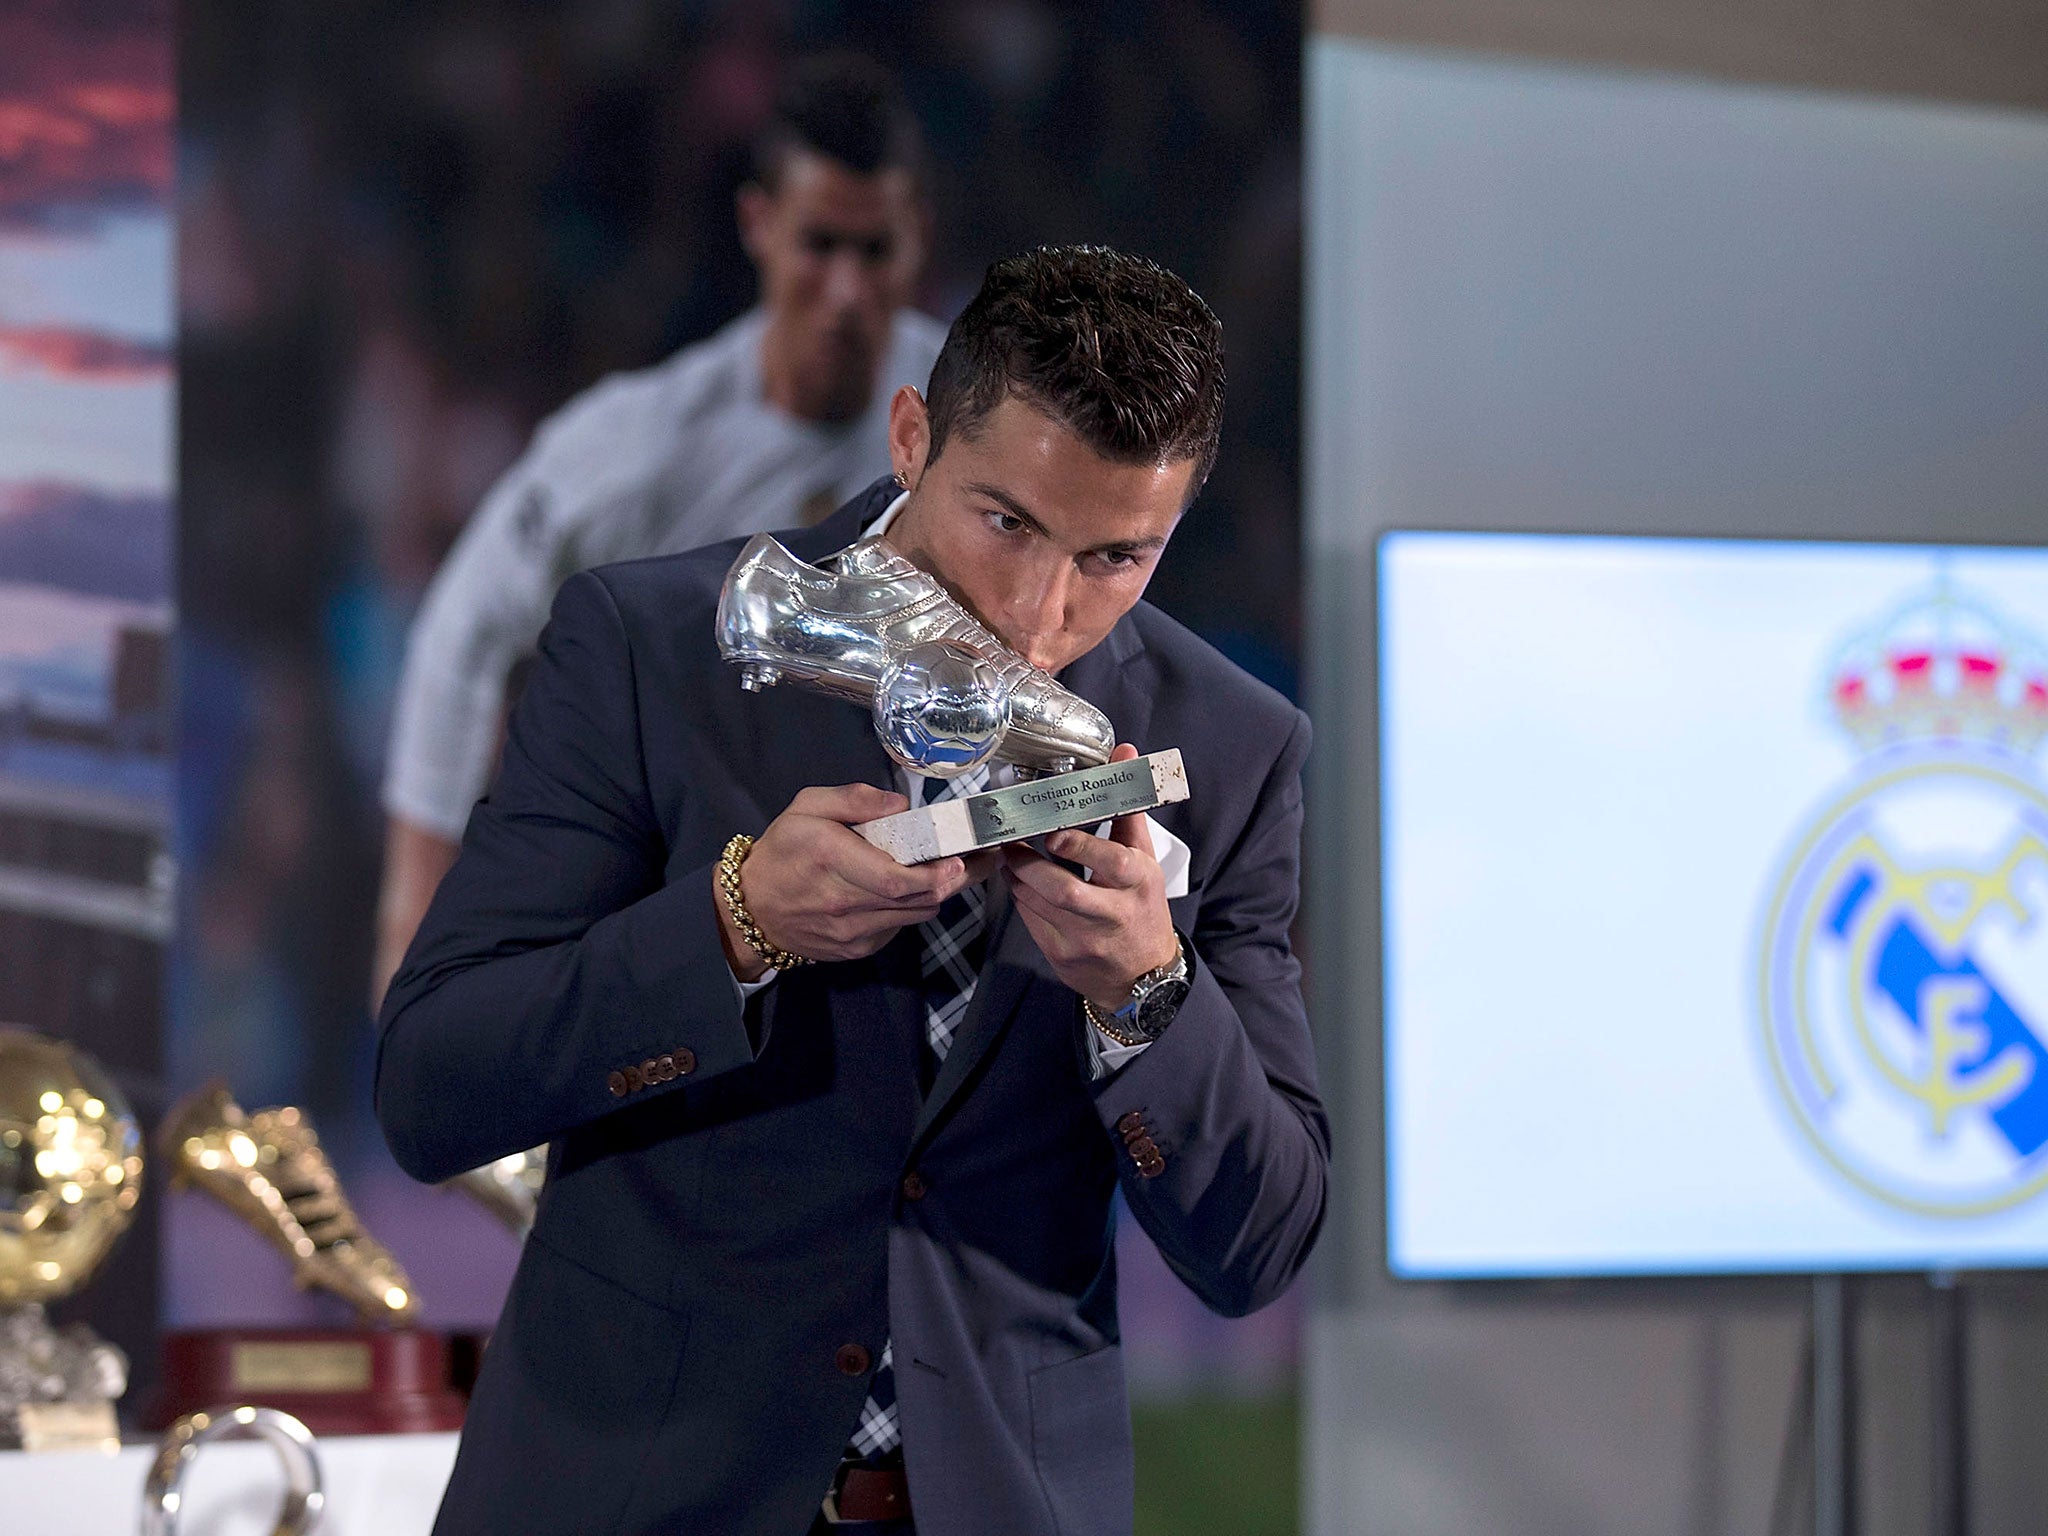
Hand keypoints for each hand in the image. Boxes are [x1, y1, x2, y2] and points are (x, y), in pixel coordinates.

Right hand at [717, 783, 995, 977]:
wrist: (752, 910)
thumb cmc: (783, 851)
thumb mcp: (806, 806)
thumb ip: (853, 798)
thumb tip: (900, 805)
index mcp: (832, 860)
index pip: (896, 879)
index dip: (936, 874)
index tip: (962, 859)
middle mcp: (846, 902)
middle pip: (916, 900)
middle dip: (954, 881)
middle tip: (979, 861)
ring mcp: (853, 932)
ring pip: (914, 916)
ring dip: (936, 894)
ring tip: (951, 871)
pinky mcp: (857, 949)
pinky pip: (898, 928)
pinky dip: (910, 909)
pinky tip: (908, 891)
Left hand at [1001, 744, 1177, 1011]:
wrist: (1144, 974)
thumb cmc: (1141, 905)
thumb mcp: (1145, 859)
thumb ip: (1128, 807)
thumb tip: (1123, 751)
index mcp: (1139, 883)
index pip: (1112, 863)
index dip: (1081, 847)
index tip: (1054, 833)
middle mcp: (1114, 915)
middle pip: (1066, 890)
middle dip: (1031, 864)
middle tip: (1009, 840)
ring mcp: (1086, 940)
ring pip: (1041, 906)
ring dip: (1018, 877)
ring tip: (1007, 853)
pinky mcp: (1063, 957)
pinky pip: (1032, 922)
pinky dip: (1021, 898)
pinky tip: (1016, 880)